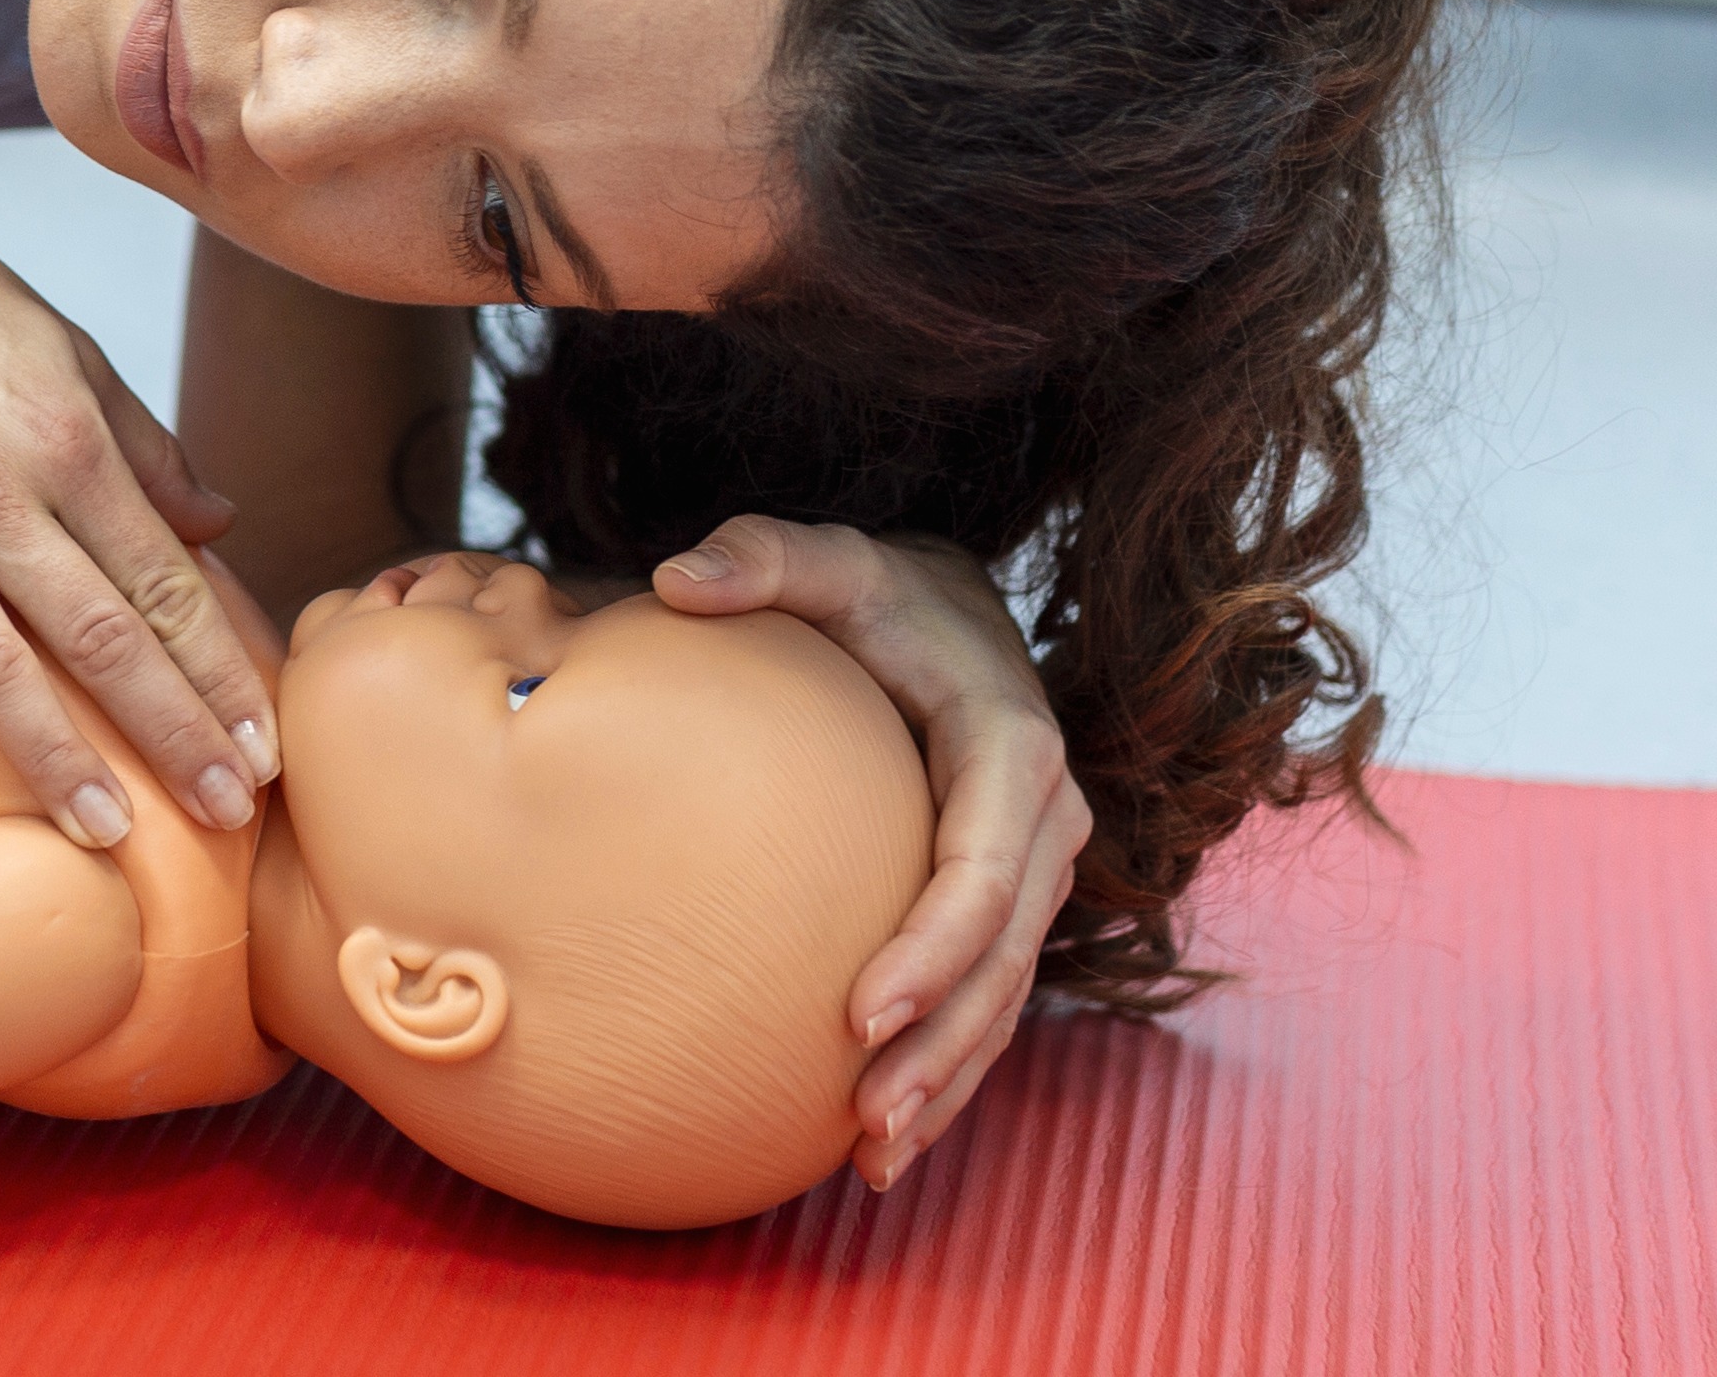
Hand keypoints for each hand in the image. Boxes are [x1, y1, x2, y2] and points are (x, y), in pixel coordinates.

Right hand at [0, 192, 277, 850]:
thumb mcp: (65, 348)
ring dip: (50, 756)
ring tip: (104, 832)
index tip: (261, 747)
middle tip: (225, 812)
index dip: (217, 672)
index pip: (162, 582)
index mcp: (65, 441)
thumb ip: (144, 444)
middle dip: (171, 733)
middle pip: (97, 636)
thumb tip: (219, 524)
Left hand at [656, 516, 1090, 1192]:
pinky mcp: (1004, 910)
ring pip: (1001, 1002)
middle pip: (1001, 963)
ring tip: (872, 1158)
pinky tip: (886, 1141)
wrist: (949, 616)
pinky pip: (984, 1004)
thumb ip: (761, 557)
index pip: (982, 873)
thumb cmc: (876, 596)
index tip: (857, 1015)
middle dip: (940, 1050)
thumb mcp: (830, 560)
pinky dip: (945, 1073)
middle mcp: (1043, 825)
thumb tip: (673, 579)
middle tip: (862, 1120)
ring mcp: (1033, 876)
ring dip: (946, 1085)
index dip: (932, 953)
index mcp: (1013, 751)